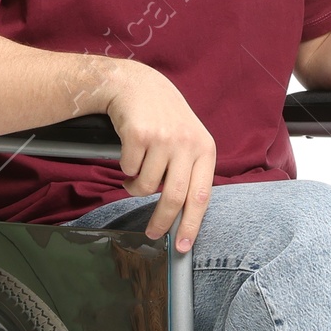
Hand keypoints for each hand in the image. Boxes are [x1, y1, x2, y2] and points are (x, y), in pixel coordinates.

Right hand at [102, 62, 216, 251]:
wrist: (136, 84)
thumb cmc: (163, 118)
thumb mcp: (188, 139)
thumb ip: (190, 171)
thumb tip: (184, 215)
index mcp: (205, 148)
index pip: (201, 196)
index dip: (191, 224)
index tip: (182, 246)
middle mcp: (187, 143)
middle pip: (174, 197)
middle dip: (161, 221)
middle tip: (152, 234)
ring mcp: (163, 138)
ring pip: (145, 186)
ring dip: (135, 187)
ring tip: (135, 174)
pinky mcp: (139, 134)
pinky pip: (128, 170)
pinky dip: (124, 168)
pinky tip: (128, 153)